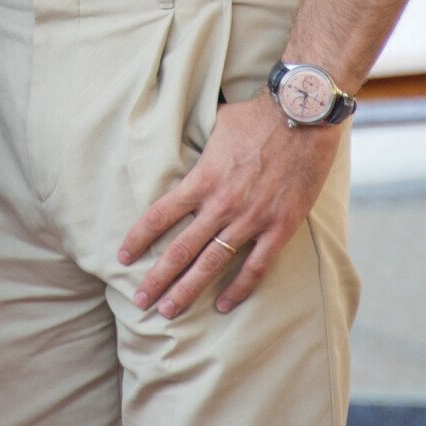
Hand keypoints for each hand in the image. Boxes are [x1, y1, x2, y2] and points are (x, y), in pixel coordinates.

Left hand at [118, 91, 342, 316]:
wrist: (302, 115)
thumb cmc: (257, 115)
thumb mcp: (216, 125)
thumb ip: (200, 145)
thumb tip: (184, 138)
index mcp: (202, 178)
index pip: (160, 214)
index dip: (139, 238)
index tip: (123, 257)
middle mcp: (222, 203)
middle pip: (181, 249)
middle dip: (157, 278)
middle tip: (140, 300)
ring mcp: (251, 218)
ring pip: (212, 263)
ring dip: (188, 290)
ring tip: (169, 311)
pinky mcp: (280, 226)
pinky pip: (256, 266)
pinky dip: (239, 289)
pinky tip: (223, 306)